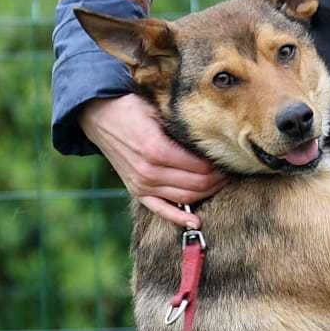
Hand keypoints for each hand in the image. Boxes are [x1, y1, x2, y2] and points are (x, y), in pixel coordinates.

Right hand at [79, 93, 225, 227]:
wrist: (100, 117)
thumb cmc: (132, 108)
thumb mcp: (158, 109)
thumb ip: (182, 126)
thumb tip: (213, 136)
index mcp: (157, 150)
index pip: (200, 166)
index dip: (218, 164)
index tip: (228, 156)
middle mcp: (150, 172)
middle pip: (197, 184)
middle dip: (217, 179)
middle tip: (229, 170)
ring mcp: (143, 185)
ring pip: (185, 198)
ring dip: (206, 193)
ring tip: (219, 183)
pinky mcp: (137, 192)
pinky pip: (161, 210)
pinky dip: (179, 218)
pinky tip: (196, 222)